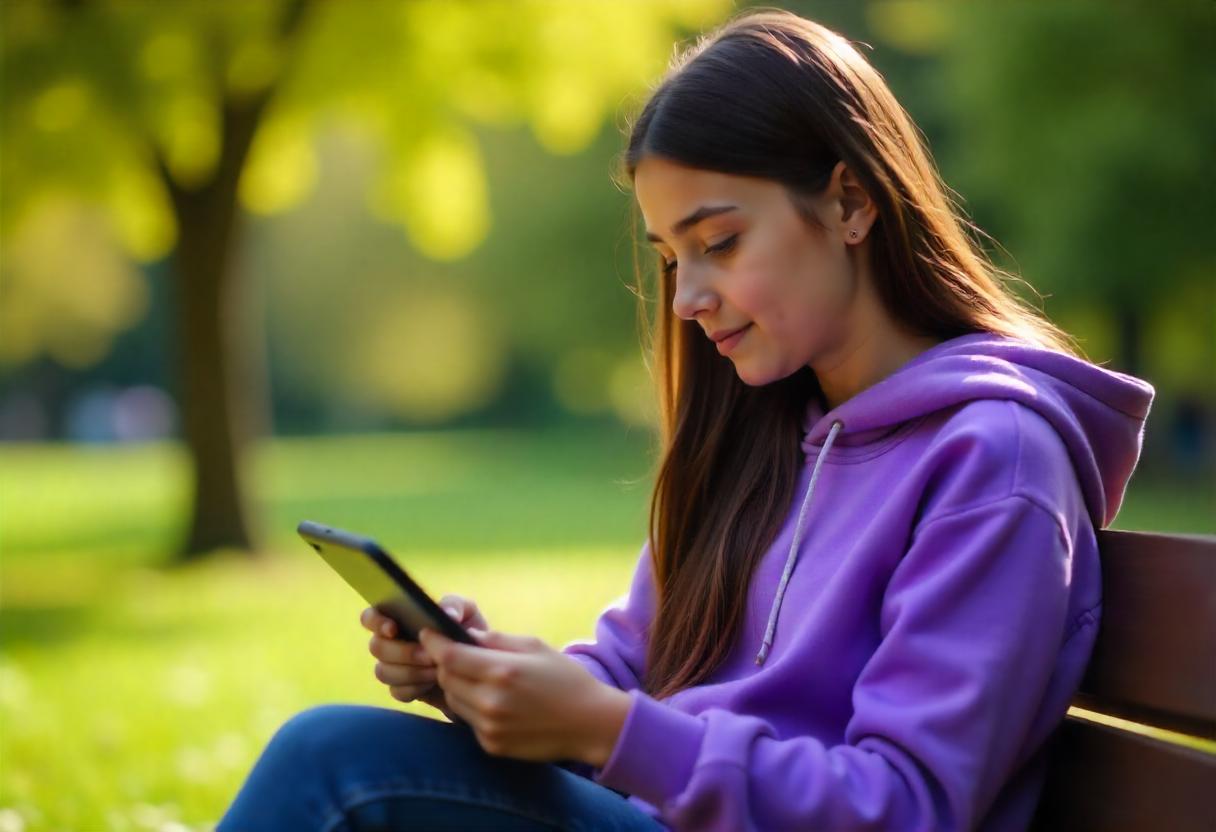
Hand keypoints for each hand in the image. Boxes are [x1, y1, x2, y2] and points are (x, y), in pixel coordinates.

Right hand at [360, 594, 490, 722]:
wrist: (478, 667)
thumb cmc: (467, 632)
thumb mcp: (466, 612)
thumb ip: (455, 605)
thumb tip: (446, 613)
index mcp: (398, 617)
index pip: (371, 616)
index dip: (376, 622)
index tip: (393, 629)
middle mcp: (390, 642)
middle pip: (376, 647)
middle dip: (403, 652)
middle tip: (430, 655)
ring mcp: (393, 667)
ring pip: (383, 671)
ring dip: (410, 672)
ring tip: (437, 670)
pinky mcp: (403, 689)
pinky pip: (397, 691)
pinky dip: (415, 688)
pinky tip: (432, 684)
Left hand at [417, 625, 631, 765]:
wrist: (590, 723)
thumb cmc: (565, 679)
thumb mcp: (535, 646)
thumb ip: (495, 639)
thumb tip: (464, 634)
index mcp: (502, 671)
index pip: (448, 656)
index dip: (433, 642)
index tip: (428, 633)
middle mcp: (491, 702)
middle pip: (445, 677)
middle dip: (446, 663)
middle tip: (457, 653)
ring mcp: (490, 727)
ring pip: (453, 699)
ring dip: (458, 685)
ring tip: (478, 677)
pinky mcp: (492, 745)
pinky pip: (468, 720)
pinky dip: (472, 707)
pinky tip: (493, 701)